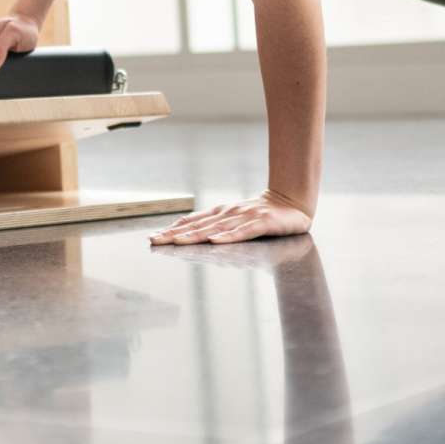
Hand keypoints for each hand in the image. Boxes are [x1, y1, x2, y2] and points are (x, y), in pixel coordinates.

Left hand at [148, 190, 312, 244]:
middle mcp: (228, 214)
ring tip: (175, 241)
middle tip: (155, 241)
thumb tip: (190, 232)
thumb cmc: (260, 214)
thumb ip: (215, 226)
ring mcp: (244, 218)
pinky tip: (215, 241)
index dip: (172, 230)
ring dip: (194, 235)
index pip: (192, 223)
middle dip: (174, 234)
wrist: (291, 202)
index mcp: (220, 214)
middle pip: (198, 226)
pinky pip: (243, 232)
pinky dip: (228, 236)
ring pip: (215, 229)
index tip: (153, 237)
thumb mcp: (234, 219)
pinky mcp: (262, 224)